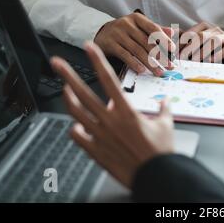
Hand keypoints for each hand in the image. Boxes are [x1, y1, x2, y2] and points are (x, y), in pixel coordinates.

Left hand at [50, 42, 173, 188]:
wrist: (155, 175)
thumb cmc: (160, 152)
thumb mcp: (167, 125)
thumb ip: (164, 109)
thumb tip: (165, 101)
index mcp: (127, 111)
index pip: (109, 80)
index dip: (98, 60)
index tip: (89, 47)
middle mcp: (109, 121)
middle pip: (83, 93)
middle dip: (68, 75)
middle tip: (56, 63)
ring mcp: (99, 135)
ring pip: (76, 112)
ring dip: (68, 98)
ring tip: (64, 88)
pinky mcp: (95, 150)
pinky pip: (78, 136)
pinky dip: (75, 128)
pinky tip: (76, 124)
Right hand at [94, 13, 175, 75]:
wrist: (102, 34)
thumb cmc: (126, 32)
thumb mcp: (140, 27)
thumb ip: (156, 29)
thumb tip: (172, 32)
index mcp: (137, 18)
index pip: (153, 28)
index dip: (164, 39)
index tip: (172, 49)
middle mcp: (126, 24)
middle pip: (146, 41)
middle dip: (159, 55)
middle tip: (168, 65)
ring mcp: (117, 33)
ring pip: (137, 50)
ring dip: (149, 63)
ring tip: (158, 71)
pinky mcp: (110, 44)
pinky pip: (124, 55)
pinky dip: (134, 63)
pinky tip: (142, 70)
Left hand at [179, 22, 223, 62]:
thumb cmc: (212, 50)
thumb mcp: (198, 45)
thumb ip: (185, 42)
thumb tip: (170, 36)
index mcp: (205, 27)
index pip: (192, 33)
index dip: (183, 43)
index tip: (176, 53)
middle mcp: (215, 30)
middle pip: (201, 36)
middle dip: (190, 47)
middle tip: (182, 58)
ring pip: (214, 41)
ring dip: (203, 51)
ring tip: (195, 60)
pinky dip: (219, 54)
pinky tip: (211, 61)